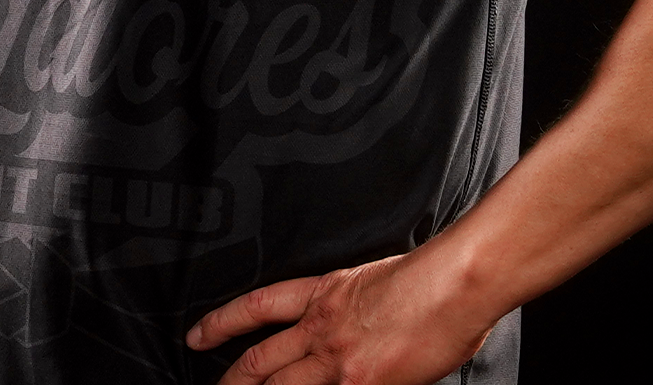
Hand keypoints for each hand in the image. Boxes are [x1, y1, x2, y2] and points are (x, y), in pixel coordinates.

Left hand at [187, 247, 495, 384]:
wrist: (453, 283)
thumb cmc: (429, 277)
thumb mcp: (375, 280)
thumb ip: (353, 307)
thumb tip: (351, 328)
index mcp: (326, 292)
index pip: (259, 306)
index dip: (223, 321)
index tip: (199, 333)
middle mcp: (323, 327)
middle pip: (260, 359)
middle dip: (231, 380)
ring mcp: (337, 362)